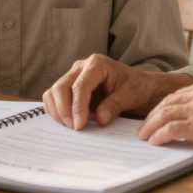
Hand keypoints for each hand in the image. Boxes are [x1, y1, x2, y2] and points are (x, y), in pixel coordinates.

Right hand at [42, 54, 192, 129]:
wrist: (138, 87)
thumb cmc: (135, 87)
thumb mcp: (130, 95)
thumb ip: (114, 105)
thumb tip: (100, 119)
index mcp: (96, 64)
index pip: (80, 85)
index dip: (77, 107)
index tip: (79, 125)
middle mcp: (81, 67)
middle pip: (61, 87)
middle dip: (63, 109)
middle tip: (73, 128)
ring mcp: (73, 76)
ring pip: (54, 92)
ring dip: (57, 111)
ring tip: (69, 127)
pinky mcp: (70, 88)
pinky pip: (55, 98)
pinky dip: (56, 111)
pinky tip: (66, 123)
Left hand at [137, 78, 192, 156]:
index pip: (179, 93)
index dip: (165, 104)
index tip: (157, 113)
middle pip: (168, 101)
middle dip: (153, 114)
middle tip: (144, 125)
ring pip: (164, 113)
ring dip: (151, 125)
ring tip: (144, 135)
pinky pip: (171, 129)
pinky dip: (159, 135)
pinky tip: (155, 141)